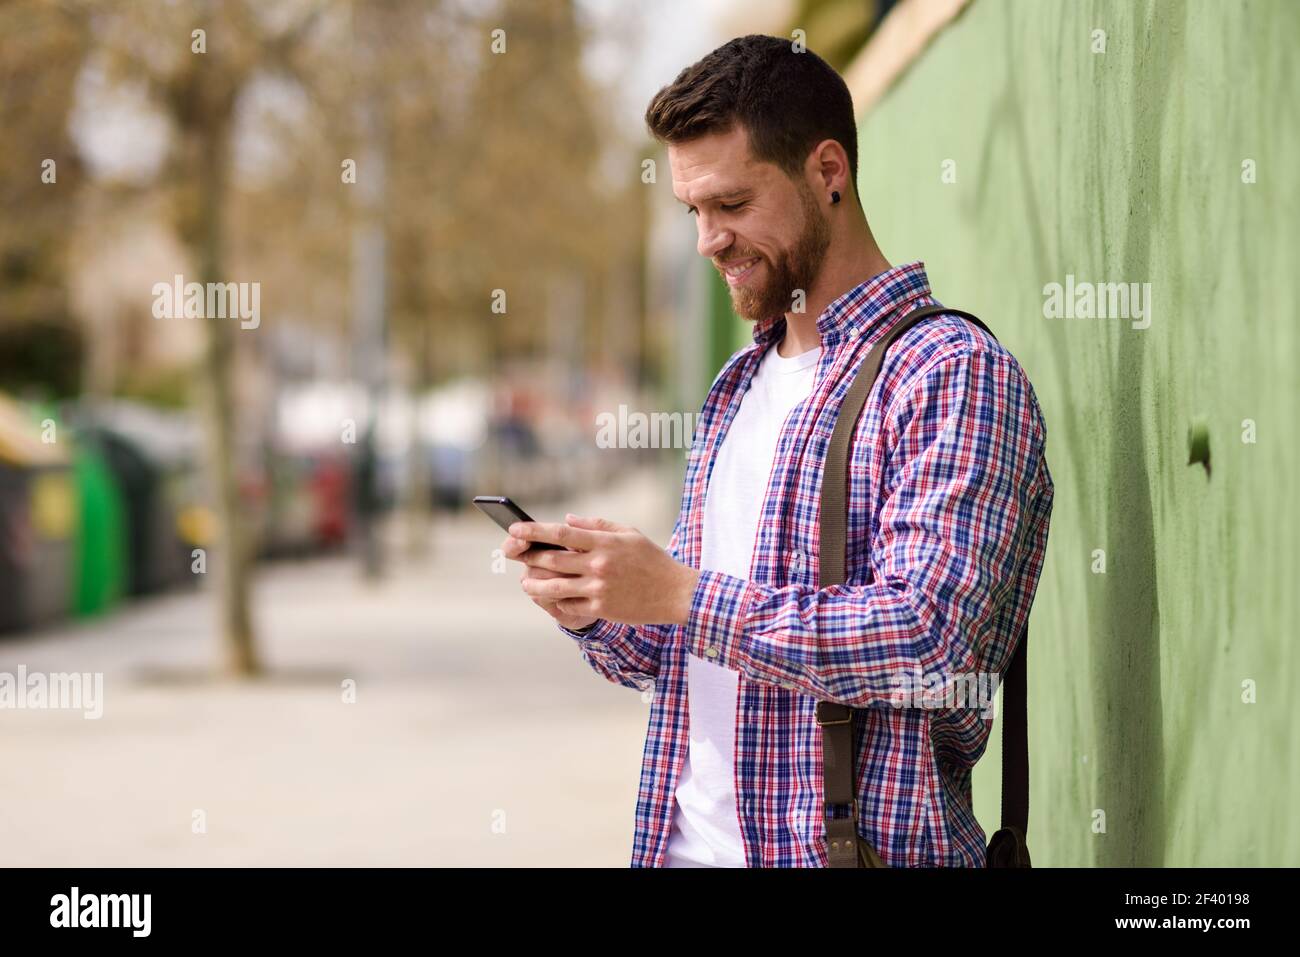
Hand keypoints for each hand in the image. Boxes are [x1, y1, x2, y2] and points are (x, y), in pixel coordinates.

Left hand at [508, 514, 700, 626]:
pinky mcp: (602, 608)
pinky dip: (557, 600)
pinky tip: (553, 596)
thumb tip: (567, 520)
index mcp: (604, 543)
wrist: (675, 593)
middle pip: (552, 559)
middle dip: (529, 556)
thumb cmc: (652, 560)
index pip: (561, 533)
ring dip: (534, 584)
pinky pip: (570, 605)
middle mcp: (599, 564)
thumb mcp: (630, 533)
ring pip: (554, 586)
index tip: (514, 528)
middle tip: (514, 554)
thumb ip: (597, 525)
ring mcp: (599, 588)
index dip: (534, 530)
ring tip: (526, 582)